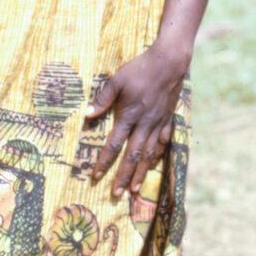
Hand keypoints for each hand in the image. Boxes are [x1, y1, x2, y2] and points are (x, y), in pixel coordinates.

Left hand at [85, 43, 187, 197]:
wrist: (168, 62)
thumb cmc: (139, 70)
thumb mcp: (117, 81)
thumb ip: (103, 99)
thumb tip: (87, 114)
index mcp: (129, 115)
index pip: (114, 144)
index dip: (105, 161)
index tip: (96, 176)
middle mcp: (144, 123)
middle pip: (132, 155)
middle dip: (123, 175)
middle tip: (117, 193)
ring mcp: (158, 123)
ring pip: (148, 153)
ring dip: (140, 172)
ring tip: (134, 189)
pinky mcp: (167, 119)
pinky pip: (162, 142)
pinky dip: (157, 156)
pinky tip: (152, 165)